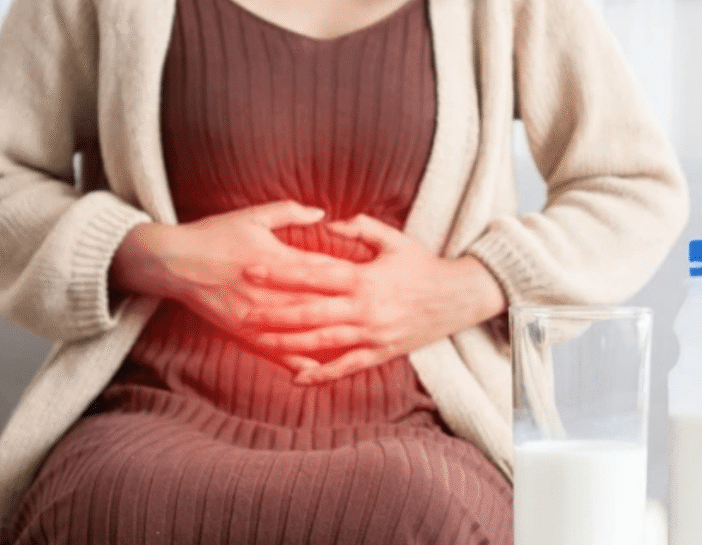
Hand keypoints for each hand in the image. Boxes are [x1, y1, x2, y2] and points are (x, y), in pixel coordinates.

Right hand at [110, 200, 355, 371]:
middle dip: (351, 309)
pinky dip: (298, 359)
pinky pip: (276, 350)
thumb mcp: (253, 215)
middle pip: (320, 303)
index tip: (378, 279)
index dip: (354, 275)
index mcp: (278, 260)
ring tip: (362, 344)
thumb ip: (291, 213)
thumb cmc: (216, 234)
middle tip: (381, 313)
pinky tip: (319, 368)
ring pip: (302, 330)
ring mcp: (257, 316)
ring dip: (332, 337)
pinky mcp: (243, 333)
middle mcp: (271, 292)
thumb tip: (324, 213)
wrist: (173, 262)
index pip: (325, 270)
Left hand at [243, 214, 506, 382]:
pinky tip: (298, 378)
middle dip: (273, 312)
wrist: (458, 297)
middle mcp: (364, 309)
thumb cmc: (423, 265)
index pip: (313, 275)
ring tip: (260, 342)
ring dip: (288, 343)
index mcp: (363, 278)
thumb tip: (327, 222)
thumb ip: (360, 228)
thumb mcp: (393, 239)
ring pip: (321, 342)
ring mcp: (372, 334)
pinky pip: (346, 367)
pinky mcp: (381, 353)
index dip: (279, 274)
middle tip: (243, 311)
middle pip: (309, 312)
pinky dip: (322, 375)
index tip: (251, 270)